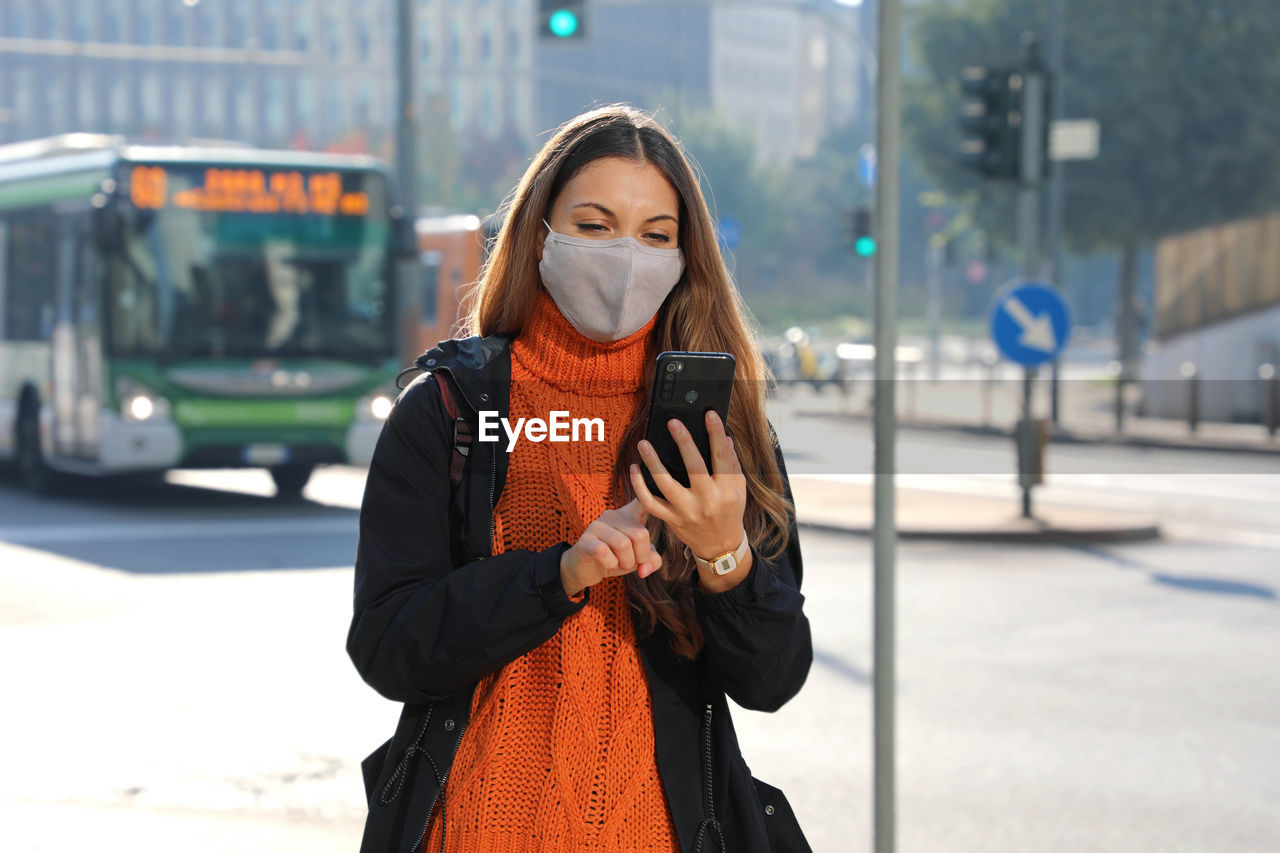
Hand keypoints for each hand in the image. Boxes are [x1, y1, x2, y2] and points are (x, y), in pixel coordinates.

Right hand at [560, 498, 662, 598]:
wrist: (585, 569)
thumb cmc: (615, 559)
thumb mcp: (638, 559)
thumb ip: (651, 560)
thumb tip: (645, 568)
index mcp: (628, 515)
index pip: (644, 500)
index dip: (650, 490)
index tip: (643, 470)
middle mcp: (613, 515)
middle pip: (640, 534)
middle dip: (640, 557)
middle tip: (630, 562)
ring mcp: (597, 526)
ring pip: (624, 545)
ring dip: (625, 563)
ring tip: (618, 564)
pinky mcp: (586, 541)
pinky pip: (605, 553)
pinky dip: (611, 565)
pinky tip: (606, 564)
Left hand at [630, 409, 749, 587]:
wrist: (719, 546)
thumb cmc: (730, 512)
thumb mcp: (739, 490)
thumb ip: (732, 464)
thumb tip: (725, 438)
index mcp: (726, 490)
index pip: (721, 456)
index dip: (716, 433)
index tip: (709, 414)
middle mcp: (707, 500)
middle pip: (694, 467)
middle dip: (683, 442)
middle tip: (673, 422)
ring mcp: (686, 511)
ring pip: (665, 484)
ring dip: (652, 462)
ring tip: (644, 443)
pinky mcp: (671, 520)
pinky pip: (650, 503)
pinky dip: (639, 486)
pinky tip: (634, 469)